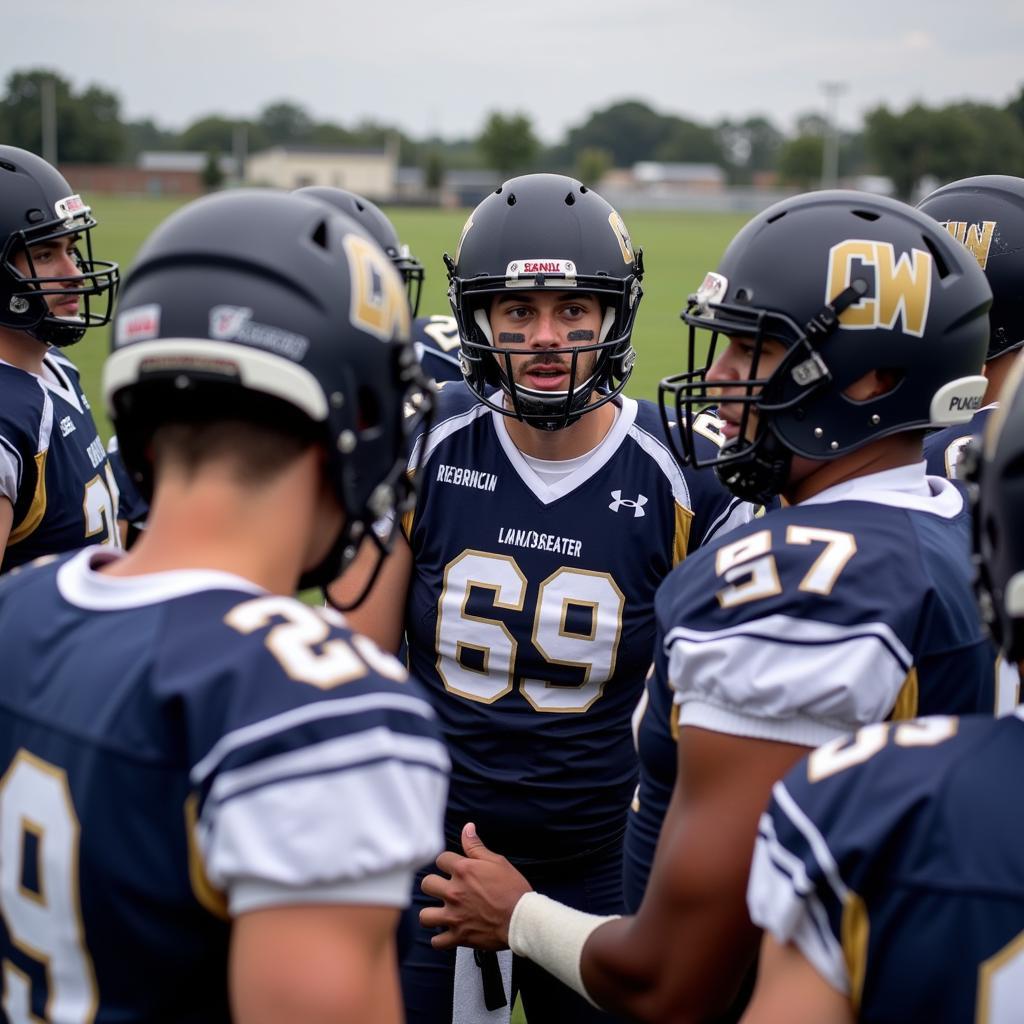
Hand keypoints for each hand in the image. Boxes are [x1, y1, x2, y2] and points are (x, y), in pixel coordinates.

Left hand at [419, 822, 532, 950]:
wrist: (522, 919)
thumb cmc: (512, 889)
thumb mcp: (497, 862)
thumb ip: (476, 846)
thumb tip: (467, 828)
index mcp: (463, 871)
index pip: (441, 860)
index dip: (448, 862)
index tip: (453, 868)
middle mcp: (454, 892)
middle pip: (427, 884)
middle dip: (434, 885)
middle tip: (444, 889)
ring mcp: (454, 916)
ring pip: (425, 915)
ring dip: (431, 913)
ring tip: (440, 912)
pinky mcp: (459, 936)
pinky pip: (437, 942)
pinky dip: (440, 939)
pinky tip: (446, 933)